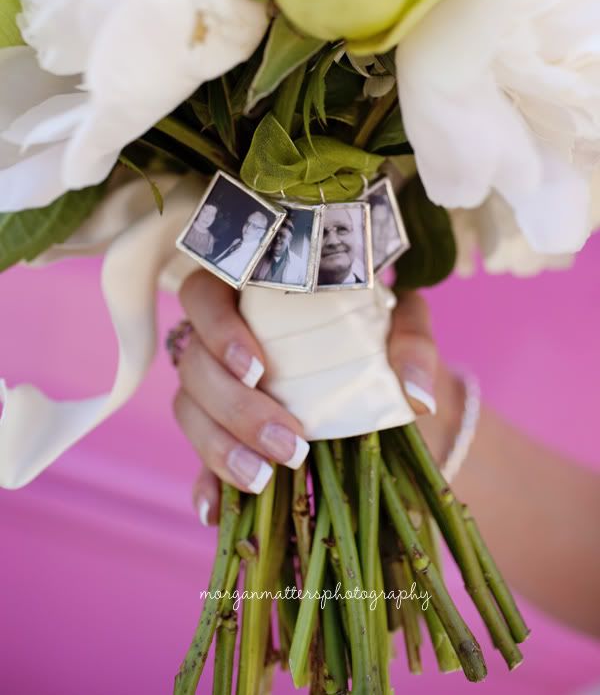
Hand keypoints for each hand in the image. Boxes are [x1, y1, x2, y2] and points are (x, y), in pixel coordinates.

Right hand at [173, 272, 458, 524]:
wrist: (391, 398)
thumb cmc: (386, 345)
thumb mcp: (404, 331)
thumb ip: (411, 345)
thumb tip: (416, 394)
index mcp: (255, 297)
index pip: (207, 297)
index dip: (218, 330)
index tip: (258, 368)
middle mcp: (223, 341)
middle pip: (194, 364)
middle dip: (235, 407)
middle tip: (289, 442)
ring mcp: (217, 391)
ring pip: (189, 411)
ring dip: (219, 447)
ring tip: (263, 478)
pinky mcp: (224, 438)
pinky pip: (199, 462)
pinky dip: (206, 486)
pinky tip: (216, 510)